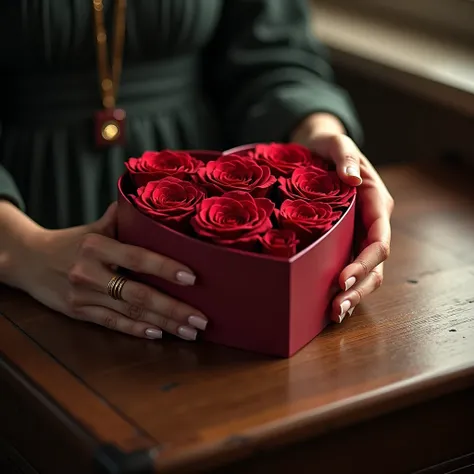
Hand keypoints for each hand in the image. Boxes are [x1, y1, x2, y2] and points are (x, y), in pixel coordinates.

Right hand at [8, 203, 207, 340]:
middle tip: (201, 318)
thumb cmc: (70, 241)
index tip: (192, 278)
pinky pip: (112, 324)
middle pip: (139, 293)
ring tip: (190, 331)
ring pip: (130, 312)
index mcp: (97, 246)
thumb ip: (121, 218)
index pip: (138, 257)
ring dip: (163, 323)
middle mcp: (90, 272)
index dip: (165, 268)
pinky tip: (158, 334)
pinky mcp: (79, 313)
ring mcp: (83, 296)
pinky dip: (136, 330)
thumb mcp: (93, 227)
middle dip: (173, 308)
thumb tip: (149, 203)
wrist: (28, 259)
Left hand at [291, 113, 393, 322]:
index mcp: (376, 202)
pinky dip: (344, 287)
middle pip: (375, 264)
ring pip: (366, 271)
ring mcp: (359, 234)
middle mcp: (372, 223)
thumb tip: (352, 179)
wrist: (316, 148)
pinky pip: (349, 266)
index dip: (364, 262)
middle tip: (336, 307)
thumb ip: (344, 158)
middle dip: (358, 287)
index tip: (342, 279)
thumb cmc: (327, 145)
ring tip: (334, 313)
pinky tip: (329, 304)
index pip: (378, 240)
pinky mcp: (344, 240)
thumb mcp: (335, 143)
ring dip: (353, 294)